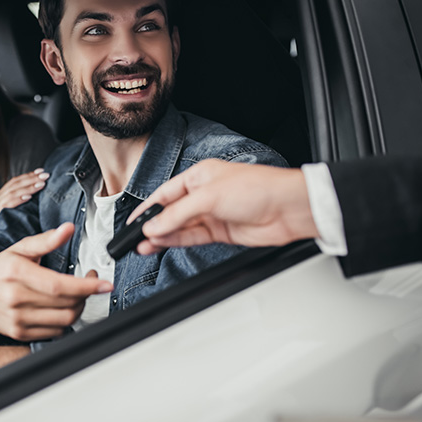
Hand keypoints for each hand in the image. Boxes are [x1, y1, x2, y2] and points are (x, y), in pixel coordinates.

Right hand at [0, 168, 49, 226]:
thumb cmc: (10, 228)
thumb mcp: (17, 212)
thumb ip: (25, 200)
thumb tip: (41, 188)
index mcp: (2, 195)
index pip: (16, 181)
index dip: (29, 175)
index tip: (42, 171)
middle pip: (15, 183)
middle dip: (31, 178)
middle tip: (45, 175)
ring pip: (13, 191)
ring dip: (28, 187)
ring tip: (41, 184)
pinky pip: (7, 204)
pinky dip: (18, 199)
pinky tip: (29, 197)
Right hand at [0, 223, 112, 340]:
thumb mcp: (20, 248)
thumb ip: (46, 240)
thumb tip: (68, 228)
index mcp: (17, 273)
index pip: (59, 285)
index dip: (86, 286)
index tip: (104, 284)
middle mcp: (16, 298)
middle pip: (65, 304)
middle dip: (86, 295)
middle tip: (91, 283)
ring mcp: (17, 319)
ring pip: (64, 320)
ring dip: (79, 308)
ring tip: (78, 295)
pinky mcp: (18, 333)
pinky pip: (54, 332)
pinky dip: (65, 321)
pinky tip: (63, 307)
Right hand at [128, 160, 318, 253]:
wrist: (288, 209)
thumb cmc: (257, 188)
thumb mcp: (209, 196)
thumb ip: (178, 213)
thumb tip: (155, 226)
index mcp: (199, 176)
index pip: (165, 193)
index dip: (147, 207)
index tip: (133, 221)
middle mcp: (204, 194)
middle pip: (171, 212)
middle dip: (153, 225)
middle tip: (135, 238)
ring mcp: (212, 214)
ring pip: (180, 227)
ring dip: (162, 236)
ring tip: (144, 246)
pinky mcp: (221, 232)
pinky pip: (193, 237)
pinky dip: (177, 241)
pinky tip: (162, 244)